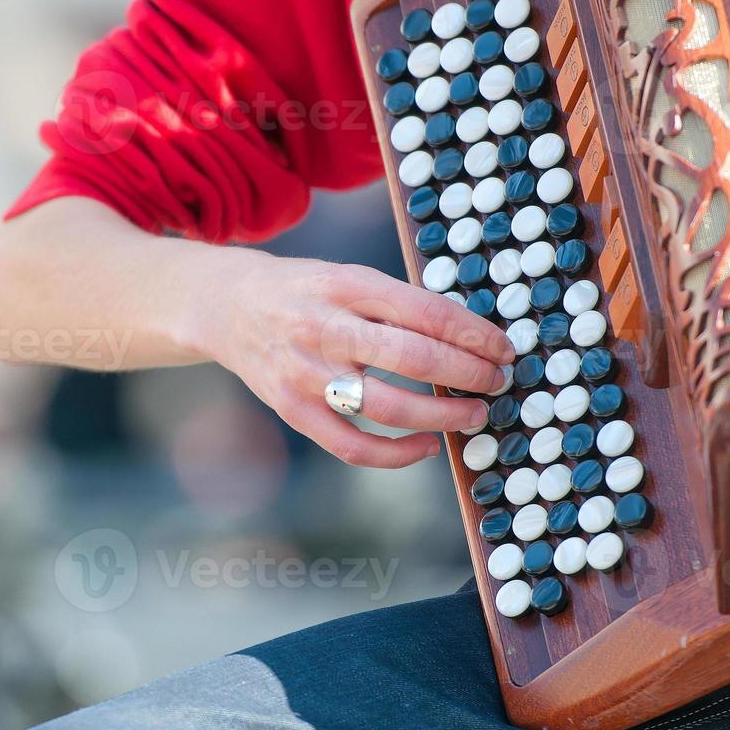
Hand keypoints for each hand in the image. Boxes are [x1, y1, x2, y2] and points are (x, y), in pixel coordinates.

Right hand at [197, 254, 514, 468]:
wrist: (226, 306)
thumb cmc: (303, 291)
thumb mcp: (347, 276)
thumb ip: (397, 304)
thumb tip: (469, 339)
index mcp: (345, 285)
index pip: (425, 312)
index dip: (473, 334)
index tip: (503, 348)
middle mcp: (324, 328)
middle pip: (413, 358)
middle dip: (468, 373)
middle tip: (497, 381)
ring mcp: (306, 373)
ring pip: (388, 407)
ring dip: (443, 415)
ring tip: (473, 413)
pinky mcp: (293, 409)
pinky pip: (353, 446)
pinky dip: (397, 454)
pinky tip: (426, 445)